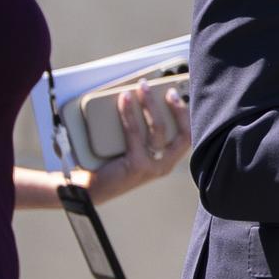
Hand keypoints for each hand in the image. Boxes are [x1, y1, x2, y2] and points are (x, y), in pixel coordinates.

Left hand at [85, 84, 190, 203]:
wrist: (90, 190)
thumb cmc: (110, 166)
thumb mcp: (135, 151)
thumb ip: (144, 135)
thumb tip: (145, 101)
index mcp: (167, 162)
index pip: (187, 137)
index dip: (185, 114)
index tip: (175, 94)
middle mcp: (164, 166)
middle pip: (181, 133)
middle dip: (176, 108)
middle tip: (166, 90)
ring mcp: (152, 167)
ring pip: (158, 128)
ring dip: (150, 103)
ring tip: (141, 88)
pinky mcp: (138, 165)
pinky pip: (135, 132)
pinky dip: (129, 112)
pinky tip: (124, 99)